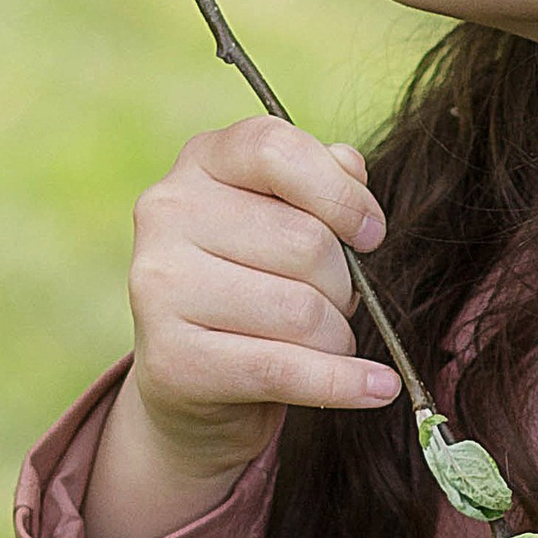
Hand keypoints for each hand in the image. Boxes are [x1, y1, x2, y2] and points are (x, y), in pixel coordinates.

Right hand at [84, 116, 396, 537]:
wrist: (194, 381)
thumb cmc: (256, 284)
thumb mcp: (287, 219)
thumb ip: (323, 182)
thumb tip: (350, 165)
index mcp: (201, 163)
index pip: (276, 150)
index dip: (340, 194)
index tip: (370, 235)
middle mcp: (167, 212)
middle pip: (305, 242)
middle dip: (343, 285)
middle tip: (334, 304)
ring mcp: (159, 286)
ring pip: (302, 311)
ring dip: (338, 338)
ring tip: (327, 343)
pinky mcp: (171, 360)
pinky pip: (284, 370)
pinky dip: (344, 385)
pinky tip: (378, 387)